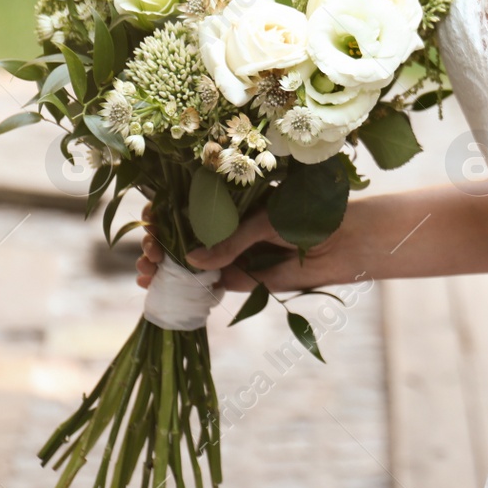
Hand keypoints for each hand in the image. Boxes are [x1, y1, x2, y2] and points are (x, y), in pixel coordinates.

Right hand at [137, 199, 370, 293]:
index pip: (185, 202)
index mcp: (228, 200)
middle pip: (177, 232)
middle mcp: (223, 226)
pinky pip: (203, 284)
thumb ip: (231, 241)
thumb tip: (193, 260)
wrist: (340, 245)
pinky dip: (179, 286)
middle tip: (150, 251)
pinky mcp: (237, 279)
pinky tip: (158, 286)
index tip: (151, 220)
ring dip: (158, 264)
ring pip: (184, 260)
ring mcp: (227, 252)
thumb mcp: (264, 223)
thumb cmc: (306, 219)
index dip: (163, 211)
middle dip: (155, 241)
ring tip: (147, 271)